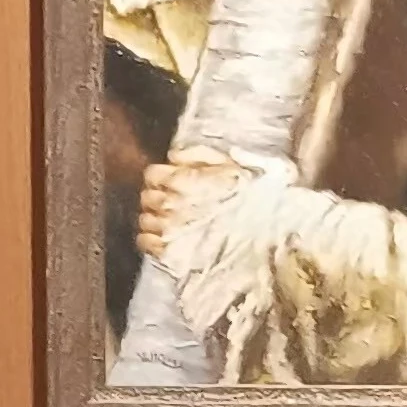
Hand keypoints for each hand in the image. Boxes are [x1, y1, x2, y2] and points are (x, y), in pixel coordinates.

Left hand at [134, 148, 251, 258]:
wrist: (262, 234)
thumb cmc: (248, 198)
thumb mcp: (229, 163)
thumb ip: (197, 155)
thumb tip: (173, 157)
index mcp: (181, 180)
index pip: (151, 174)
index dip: (162, 177)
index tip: (173, 182)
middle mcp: (168, 203)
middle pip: (146, 196)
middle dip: (159, 197)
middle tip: (177, 203)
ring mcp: (166, 229)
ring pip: (145, 219)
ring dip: (156, 218)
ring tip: (175, 222)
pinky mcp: (168, 251)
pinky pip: (144, 241)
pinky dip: (152, 239)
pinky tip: (169, 237)